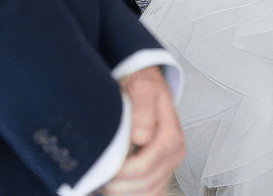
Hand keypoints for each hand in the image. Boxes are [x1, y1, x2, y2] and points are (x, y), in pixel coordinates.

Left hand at [102, 66, 183, 194]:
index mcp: (171, 136)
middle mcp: (174, 153)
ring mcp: (169, 164)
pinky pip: (150, 193)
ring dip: (123, 191)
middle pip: (145, 184)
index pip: (143, 167)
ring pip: (148, 193)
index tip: (102, 164)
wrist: (146, 87)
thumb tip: (141, 136)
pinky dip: (132, 193)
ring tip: (105, 179)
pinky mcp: (162, 171)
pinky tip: (117, 184)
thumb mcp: (143, 87)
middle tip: (98, 174)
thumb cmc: (143, 87)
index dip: (120, 172)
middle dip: (118, 184)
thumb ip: (143, 109)